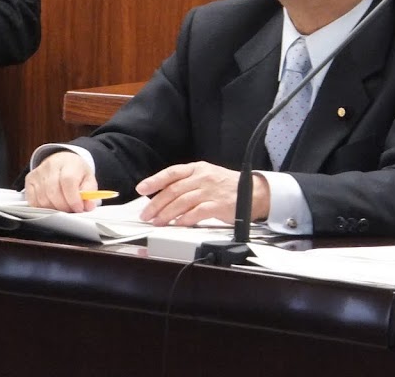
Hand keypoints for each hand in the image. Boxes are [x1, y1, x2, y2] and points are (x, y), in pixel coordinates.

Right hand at [24, 151, 97, 212]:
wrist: (63, 161)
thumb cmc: (76, 172)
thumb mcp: (88, 179)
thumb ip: (90, 193)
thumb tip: (88, 206)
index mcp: (68, 162)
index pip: (68, 181)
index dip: (73, 198)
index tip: (79, 208)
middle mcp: (51, 165)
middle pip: (53, 191)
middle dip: (64, 206)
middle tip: (71, 210)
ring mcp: (38, 172)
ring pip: (42, 198)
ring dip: (54, 208)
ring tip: (63, 207)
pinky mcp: (29, 180)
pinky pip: (32, 200)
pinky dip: (42, 208)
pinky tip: (52, 205)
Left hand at [136, 162, 270, 226]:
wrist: (253, 192)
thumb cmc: (226, 185)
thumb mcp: (206, 176)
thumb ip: (186, 183)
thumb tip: (162, 195)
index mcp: (197, 168)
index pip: (171, 173)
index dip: (154, 181)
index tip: (141, 189)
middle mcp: (202, 178)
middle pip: (173, 190)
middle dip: (156, 204)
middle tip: (146, 214)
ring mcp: (210, 191)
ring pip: (182, 202)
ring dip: (166, 214)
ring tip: (157, 222)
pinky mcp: (218, 205)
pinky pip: (197, 213)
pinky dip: (185, 219)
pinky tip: (177, 224)